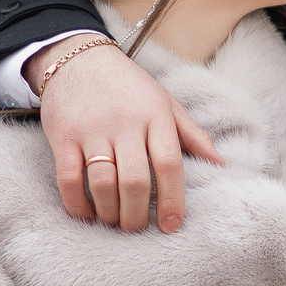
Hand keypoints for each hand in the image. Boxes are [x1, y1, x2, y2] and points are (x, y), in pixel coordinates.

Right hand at [28, 38, 222, 231]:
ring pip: (103, 184)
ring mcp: (91, 130)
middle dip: (137, 215)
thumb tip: (222, 166)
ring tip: (114, 221)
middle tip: (136, 228)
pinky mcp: (63, 136)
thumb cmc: (128, 86)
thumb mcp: (165, 102)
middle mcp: (125, 123)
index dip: (172, 200)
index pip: (169, 164)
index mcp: (155, 115)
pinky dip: (77, 204)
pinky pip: (68, 179)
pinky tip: (86, 213)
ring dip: (109, 212)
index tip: (171, 225)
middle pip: (135, 181)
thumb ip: (193, 136)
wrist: (77, 58)